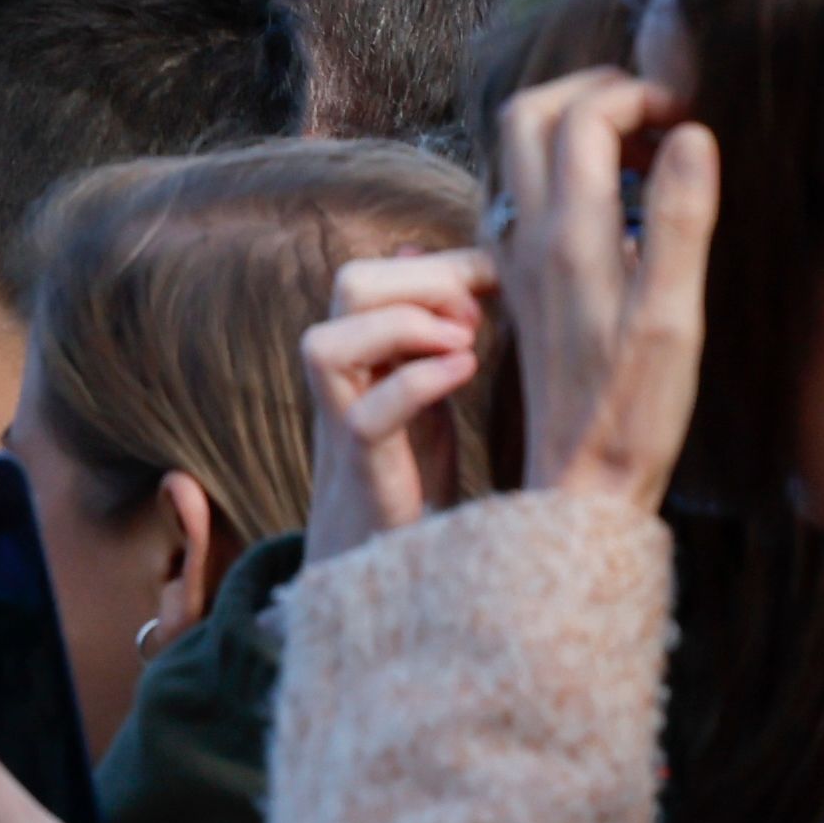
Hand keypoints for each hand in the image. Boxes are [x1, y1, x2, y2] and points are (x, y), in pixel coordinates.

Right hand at [299, 249, 489, 564]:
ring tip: (464, 348)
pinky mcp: (364, 472)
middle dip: (426, 284)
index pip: (373, 273)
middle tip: (477, 318)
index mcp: (359, 356)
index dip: (439, 264)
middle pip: (349, 287)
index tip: (496, 287)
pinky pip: (369, 415)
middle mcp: (342, 383)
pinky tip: (465, 376)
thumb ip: (423, 326)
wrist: (386, 574)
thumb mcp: (423, 388)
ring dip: (407, 329)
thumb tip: (418, 248)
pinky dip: (421, 382)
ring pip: (327, 345)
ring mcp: (344, 427)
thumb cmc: (410, 477)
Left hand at [490, 67, 720, 512]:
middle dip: (590, 91)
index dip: (636, 95)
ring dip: (577, 127)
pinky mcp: (519, 279)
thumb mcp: (672, 314)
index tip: (683, 118)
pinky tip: (617, 199)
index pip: (580, 117)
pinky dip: (569, 168)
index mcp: (566, 239)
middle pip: (526, 116)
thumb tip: (687, 134)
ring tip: (644, 152)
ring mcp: (514, 258)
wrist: (574, 475)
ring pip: (519, 153)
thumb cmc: (631, 407)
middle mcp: (526, 239)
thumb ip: (677, 219)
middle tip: (655, 113)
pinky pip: (526, 193)